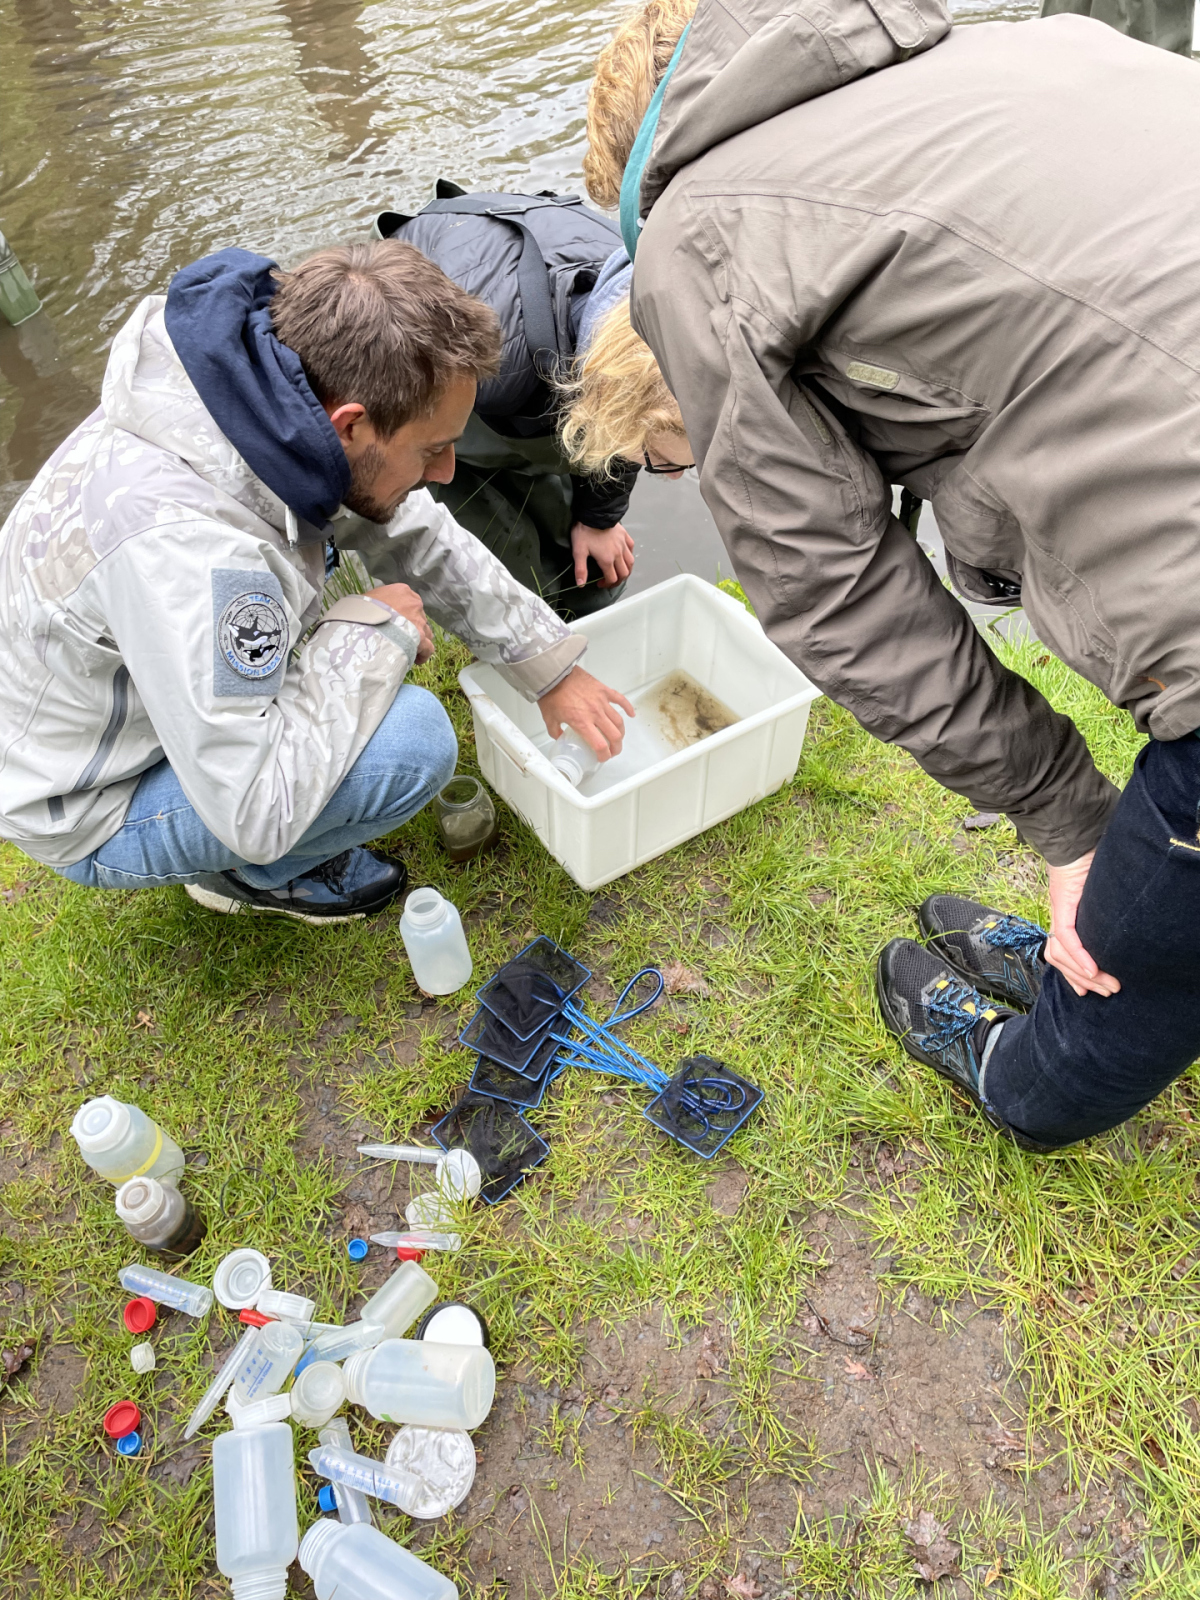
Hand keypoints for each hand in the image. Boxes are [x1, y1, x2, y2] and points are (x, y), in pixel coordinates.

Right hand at [367, 582, 434, 663]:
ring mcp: (419, 621)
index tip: (397, 623)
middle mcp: (414, 604)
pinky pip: (428, 648)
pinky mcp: (421, 638)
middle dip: (412, 627)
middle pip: (418, 616)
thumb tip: (375, 609)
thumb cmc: (361, 609)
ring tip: (408, 648)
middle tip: (401, 637)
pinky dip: (423, 654)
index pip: (409, 601)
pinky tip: (415, 659)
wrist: (364, 623)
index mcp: (402, 591)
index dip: (405, 614)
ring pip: (426, 631)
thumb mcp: (368, 598)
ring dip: (419, 639)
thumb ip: (378, 602)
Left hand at [538, 666, 634, 758]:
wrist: (555, 674)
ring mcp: (601, 701)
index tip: (602, 758)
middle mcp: (595, 714)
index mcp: (582, 723)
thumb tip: (560, 736)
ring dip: (621, 732)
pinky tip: (631, 714)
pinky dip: (627, 708)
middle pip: (614, 736)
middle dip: (616, 747)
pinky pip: (620, 700)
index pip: (600, 746)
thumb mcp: (549, 719)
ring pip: (619, 721)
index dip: (604, 755)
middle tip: (613, 751)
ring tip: (618, 737)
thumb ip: (556, 731)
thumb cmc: (551, 694)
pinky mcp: (604, 690)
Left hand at [570, 521, 634, 588]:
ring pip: (630, 563)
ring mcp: (623, 545)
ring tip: (619, 572)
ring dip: (626, 570)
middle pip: (624, 573)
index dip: (606, 584)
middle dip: (618, 581)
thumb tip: (580, 583)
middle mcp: (618, 554)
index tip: (600, 584)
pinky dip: (629, 555)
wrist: (594, 513)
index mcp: (607, 560)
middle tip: (610, 581)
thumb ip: (581, 569)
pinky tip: (624, 556)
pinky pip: (631, 549)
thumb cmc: (585, 531)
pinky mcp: (625, 536)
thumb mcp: (579, 551)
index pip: (612, 579)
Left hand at [1044, 851, 1119, 997]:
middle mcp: (1058, 916)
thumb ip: (1102, 915)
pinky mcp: (1062, 903)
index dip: (1073, 975)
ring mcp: (1058, 910)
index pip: (1061, 954)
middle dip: (1083, 981)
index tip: (1088, 990)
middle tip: (1106, 992)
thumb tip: (1119, 931)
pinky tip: (1093, 970)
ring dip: (1084, 974)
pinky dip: (1079, 956)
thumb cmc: (1092, 863)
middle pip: (1060, 959)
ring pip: (1062, 954)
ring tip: (1106, 983)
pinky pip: (1067, 937)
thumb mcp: (1099, 897)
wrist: (1078, 836)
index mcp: (1066, 917)